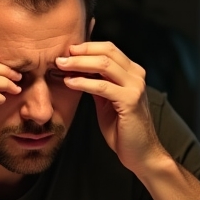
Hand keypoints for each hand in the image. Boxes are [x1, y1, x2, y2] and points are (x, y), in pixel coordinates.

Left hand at [55, 42, 167, 176]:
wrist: (140, 152)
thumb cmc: (122, 128)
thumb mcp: (106, 100)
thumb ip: (97, 83)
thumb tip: (77, 69)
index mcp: (132, 72)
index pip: (108, 49)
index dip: (86, 47)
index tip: (66, 51)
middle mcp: (136, 75)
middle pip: (106, 52)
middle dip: (80, 52)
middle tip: (60, 57)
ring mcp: (135, 87)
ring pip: (104, 65)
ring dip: (79, 64)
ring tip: (61, 66)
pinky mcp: (130, 101)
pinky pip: (102, 86)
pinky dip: (83, 82)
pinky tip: (70, 83)